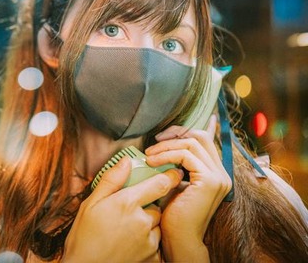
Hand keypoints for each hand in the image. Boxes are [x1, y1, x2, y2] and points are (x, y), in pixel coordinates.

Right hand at [63, 156, 182, 262]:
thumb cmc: (84, 236)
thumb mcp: (91, 203)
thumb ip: (111, 180)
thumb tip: (126, 161)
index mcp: (127, 203)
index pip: (159, 184)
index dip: (169, 176)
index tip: (174, 172)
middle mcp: (142, 221)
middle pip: (156, 206)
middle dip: (147, 206)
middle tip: (128, 212)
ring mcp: (149, 241)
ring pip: (156, 225)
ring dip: (147, 224)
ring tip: (126, 230)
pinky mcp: (152, 257)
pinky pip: (156, 242)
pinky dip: (147, 241)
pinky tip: (129, 243)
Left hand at [145, 115, 231, 261]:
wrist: (179, 238)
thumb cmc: (173, 213)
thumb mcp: (174, 181)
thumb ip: (175, 165)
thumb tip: (162, 144)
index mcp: (214, 171)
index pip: (203, 139)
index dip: (181, 132)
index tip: (160, 137)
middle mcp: (221, 172)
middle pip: (200, 136)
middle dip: (174, 134)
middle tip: (153, 142)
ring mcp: (218, 176)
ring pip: (192, 143)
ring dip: (166, 146)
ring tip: (149, 155)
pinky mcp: (210, 181)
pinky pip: (186, 155)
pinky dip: (166, 155)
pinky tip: (152, 162)